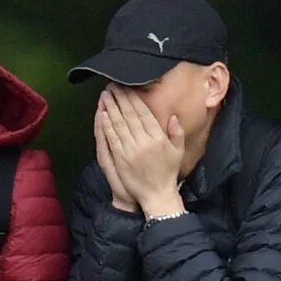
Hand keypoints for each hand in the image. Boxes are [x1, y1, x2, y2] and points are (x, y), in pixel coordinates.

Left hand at [96, 88, 185, 219]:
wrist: (156, 195)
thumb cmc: (168, 173)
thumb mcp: (178, 151)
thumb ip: (177, 132)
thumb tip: (173, 115)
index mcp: (158, 138)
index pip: (143, 113)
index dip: (134, 98)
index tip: (127, 87)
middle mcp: (144, 142)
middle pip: (129, 115)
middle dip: (120, 98)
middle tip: (112, 85)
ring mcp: (130, 150)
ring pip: (119, 124)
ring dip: (111, 108)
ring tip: (106, 95)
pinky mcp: (120, 159)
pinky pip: (112, 138)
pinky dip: (106, 125)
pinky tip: (102, 114)